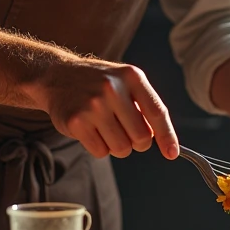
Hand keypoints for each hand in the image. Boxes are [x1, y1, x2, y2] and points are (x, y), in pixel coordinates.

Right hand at [40, 58, 178, 160]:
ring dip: (117, 146)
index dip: (167, 136)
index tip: (172, 153)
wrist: (57, 76)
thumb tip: (160, 138)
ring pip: (122, 148)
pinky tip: (91, 130)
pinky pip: (101, 152)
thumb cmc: (97, 83)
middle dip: (137, 142)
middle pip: (141, 137)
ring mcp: (93, 105)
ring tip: (105, 127)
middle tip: (125, 131)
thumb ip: (144, 104)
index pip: (157, 112)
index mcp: (131, 76)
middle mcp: (113, 88)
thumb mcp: (124, 81)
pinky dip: (99, 147)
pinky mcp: (76, 121)